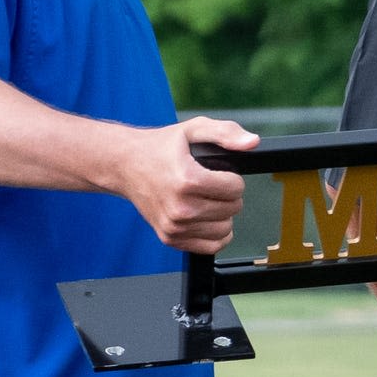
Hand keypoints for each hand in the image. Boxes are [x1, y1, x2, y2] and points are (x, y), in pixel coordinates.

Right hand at [118, 117, 257, 252]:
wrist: (124, 165)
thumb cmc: (159, 148)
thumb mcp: (193, 129)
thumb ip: (226, 133)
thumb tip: (252, 142)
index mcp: (188, 180)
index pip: (236, 188)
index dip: (231, 178)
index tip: (217, 173)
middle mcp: (181, 207)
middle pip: (233, 209)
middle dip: (227, 195)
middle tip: (209, 185)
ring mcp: (175, 226)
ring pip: (225, 229)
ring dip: (222, 214)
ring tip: (205, 199)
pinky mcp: (170, 238)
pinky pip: (211, 246)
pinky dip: (214, 234)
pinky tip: (204, 218)